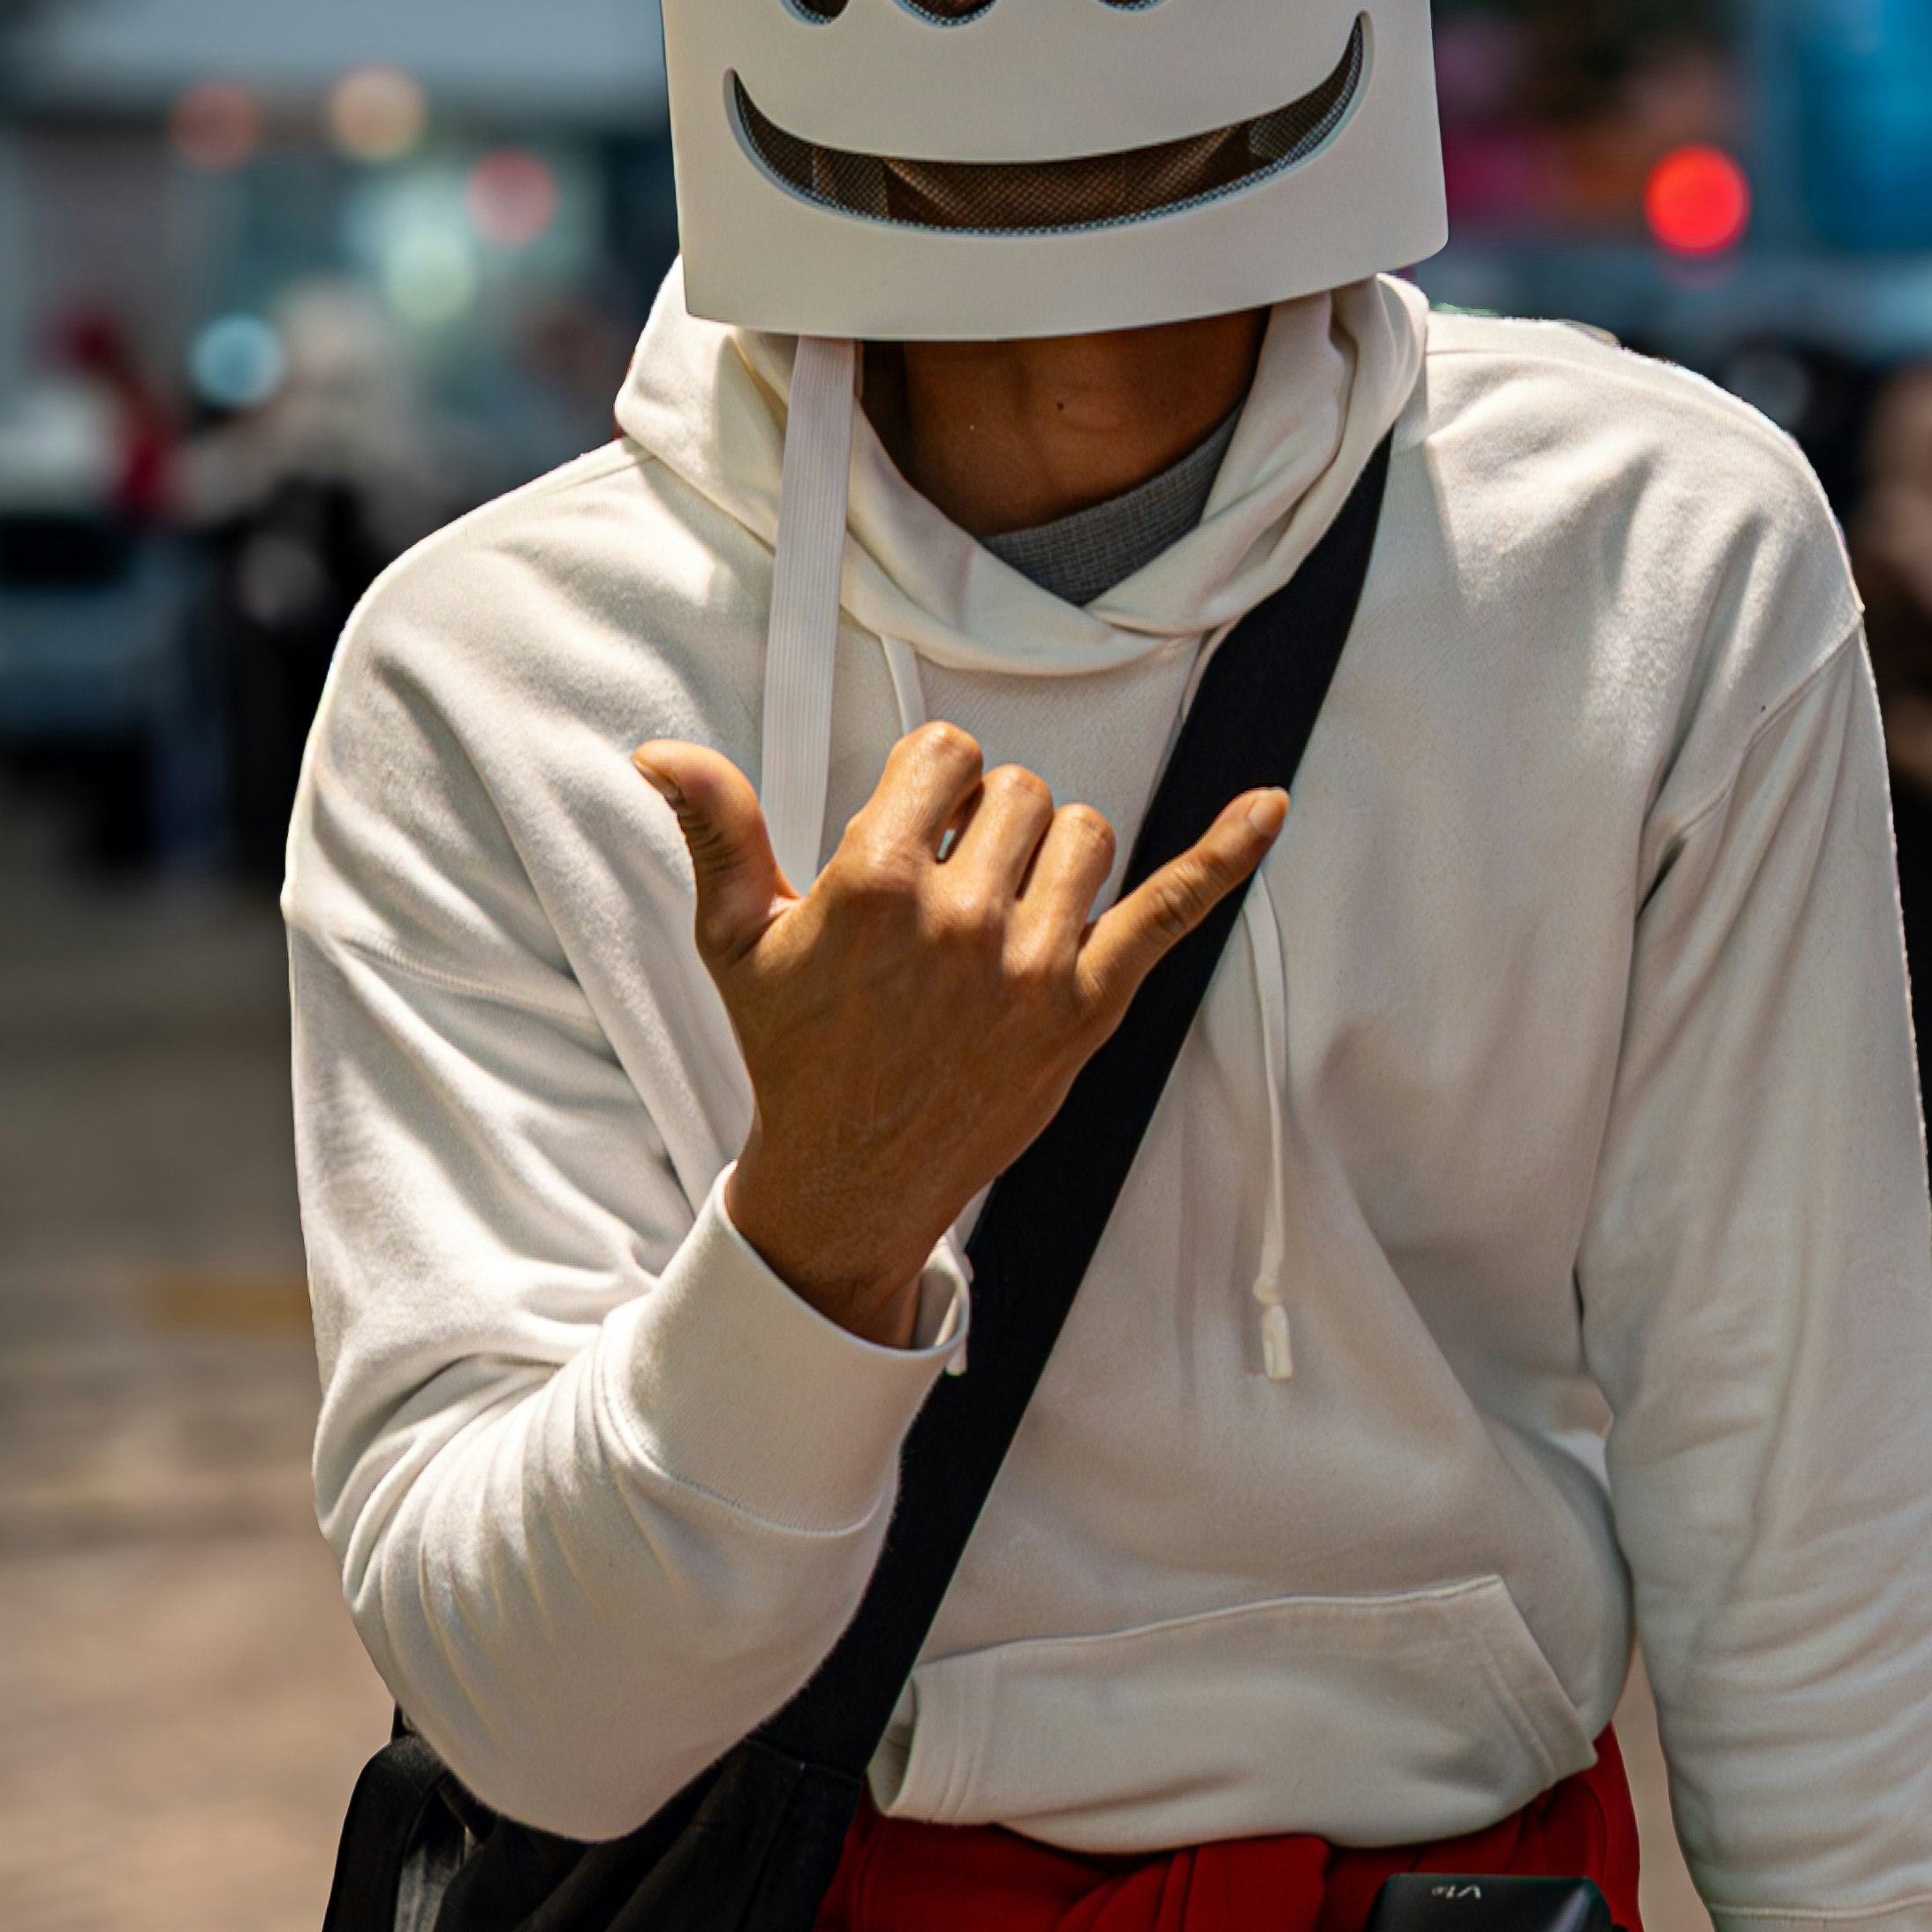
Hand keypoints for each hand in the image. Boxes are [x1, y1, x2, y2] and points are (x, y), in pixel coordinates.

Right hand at [633, 723, 1283, 1347]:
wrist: (852, 1178)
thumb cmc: (795, 1050)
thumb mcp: (739, 941)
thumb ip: (717, 832)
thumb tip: (661, 753)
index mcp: (876, 885)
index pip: (943, 754)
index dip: (928, 784)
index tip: (912, 829)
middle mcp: (962, 919)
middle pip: (1017, 790)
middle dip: (985, 821)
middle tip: (950, 886)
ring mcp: (1035, 965)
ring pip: (1083, 835)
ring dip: (1051, 854)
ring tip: (1005, 908)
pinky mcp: (1090, 1007)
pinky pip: (1171, 912)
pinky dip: (1225, 856)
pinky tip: (1270, 808)